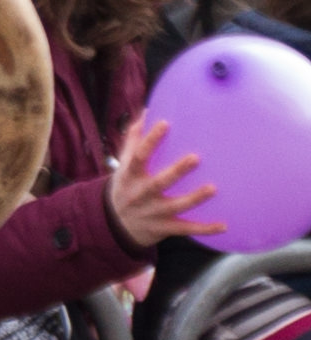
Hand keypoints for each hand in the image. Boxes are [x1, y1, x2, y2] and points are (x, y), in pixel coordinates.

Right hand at [111, 112, 219, 250]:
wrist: (116, 225)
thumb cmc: (127, 186)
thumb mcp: (123, 164)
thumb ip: (134, 139)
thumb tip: (148, 110)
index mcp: (130, 176)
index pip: (138, 157)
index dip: (150, 140)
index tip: (166, 123)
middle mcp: (141, 195)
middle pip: (158, 183)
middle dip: (176, 172)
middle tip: (195, 157)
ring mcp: (153, 213)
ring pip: (175, 207)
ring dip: (194, 199)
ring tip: (213, 188)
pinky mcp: (164, 228)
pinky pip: (186, 229)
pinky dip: (205, 229)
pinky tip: (224, 225)